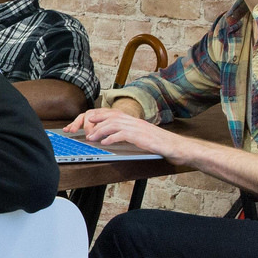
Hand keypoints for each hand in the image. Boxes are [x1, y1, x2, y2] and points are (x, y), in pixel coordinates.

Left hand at [67, 108, 183, 159]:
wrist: (174, 145)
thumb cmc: (157, 142)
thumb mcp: (140, 135)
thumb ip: (127, 132)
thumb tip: (112, 136)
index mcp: (132, 119)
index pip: (110, 112)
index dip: (97, 115)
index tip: (87, 119)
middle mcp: (133, 120)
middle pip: (109, 115)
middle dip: (94, 121)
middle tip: (84, 128)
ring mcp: (136, 127)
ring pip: (113, 124)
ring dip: (99, 131)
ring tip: (92, 138)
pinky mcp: (140, 136)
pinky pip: (122, 134)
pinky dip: (111, 138)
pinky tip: (105, 143)